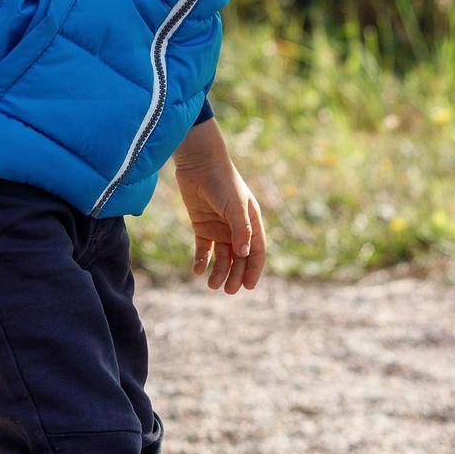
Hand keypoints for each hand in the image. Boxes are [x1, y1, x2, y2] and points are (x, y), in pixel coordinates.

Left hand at [173, 128, 266, 293]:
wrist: (198, 162)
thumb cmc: (222, 181)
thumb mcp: (234, 205)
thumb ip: (241, 229)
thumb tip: (245, 254)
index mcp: (251, 221)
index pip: (256, 251)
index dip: (254, 270)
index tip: (247, 286)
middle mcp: (236, 227)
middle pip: (239, 258)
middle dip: (235, 275)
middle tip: (228, 290)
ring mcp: (219, 227)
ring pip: (221, 257)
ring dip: (218, 271)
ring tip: (212, 285)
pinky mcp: (201, 225)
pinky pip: (203, 249)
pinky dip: (201, 261)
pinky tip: (197, 270)